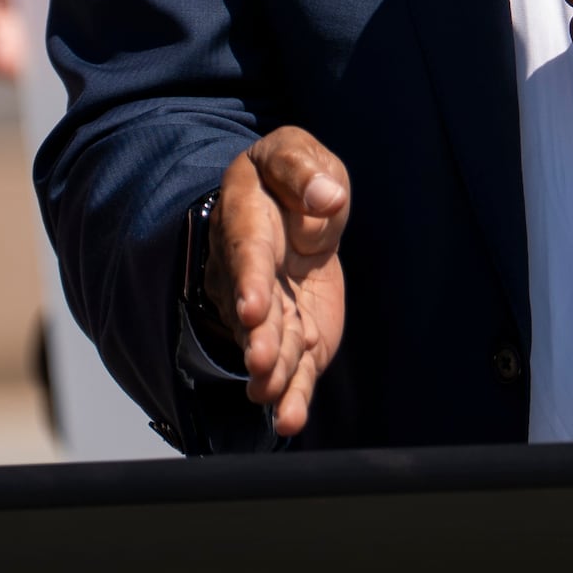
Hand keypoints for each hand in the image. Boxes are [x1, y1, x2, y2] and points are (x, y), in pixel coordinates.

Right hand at [216, 128, 350, 438]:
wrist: (293, 212)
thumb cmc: (291, 178)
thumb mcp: (293, 152)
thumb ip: (304, 170)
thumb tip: (326, 198)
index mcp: (245, 220)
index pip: (247, 254)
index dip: (250, 283)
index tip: (253, 310)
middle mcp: (249, 273)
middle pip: (252, 310)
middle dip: (257, 338)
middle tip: (261, 364)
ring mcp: (270, 309)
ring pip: (269, 344)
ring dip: (271, 373)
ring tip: (271, 397)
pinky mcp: (296, 333)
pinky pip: (292, 366)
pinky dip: (291, 394)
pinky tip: (288, 420)